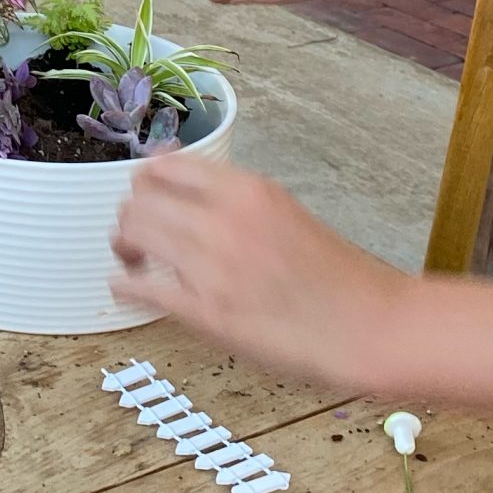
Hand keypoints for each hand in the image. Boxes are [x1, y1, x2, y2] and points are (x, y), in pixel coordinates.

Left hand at [110, 154, 403, 382]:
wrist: (369, 326)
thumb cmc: (334, 275)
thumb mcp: (283, 211)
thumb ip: (230, 195)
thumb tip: (175, 169)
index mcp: (248, 191)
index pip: (162, 166)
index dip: (144, 182)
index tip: (146, 197)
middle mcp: (225, 220)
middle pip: (139, 199)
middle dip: (130, 215)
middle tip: (138, 236)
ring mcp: (213, 267)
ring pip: (133, 235)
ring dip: (124, 245)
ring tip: (137, 261)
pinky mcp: (206, 313)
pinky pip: (139, 288)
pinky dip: (123, 284)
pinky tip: (128, 287)